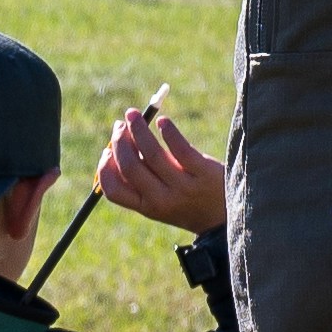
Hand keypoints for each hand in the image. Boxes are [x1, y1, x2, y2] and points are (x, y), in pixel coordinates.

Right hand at [97, 109, 227, 234]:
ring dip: (138, 130)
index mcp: (146, 207)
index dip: (104, 168)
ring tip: (133, 115)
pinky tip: (163, 121)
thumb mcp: (161, 200)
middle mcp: (162, 199)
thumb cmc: (189, 203)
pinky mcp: (204, 172)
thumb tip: (120, 145)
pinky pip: (181, 148)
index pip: (113, 190)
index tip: (106, 150)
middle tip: (120, 125)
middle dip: (120, 142)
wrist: (227, 216)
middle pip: (130, 167)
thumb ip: (142, 180)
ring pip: (152, 153)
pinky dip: (168, 131)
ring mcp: (184, 186)